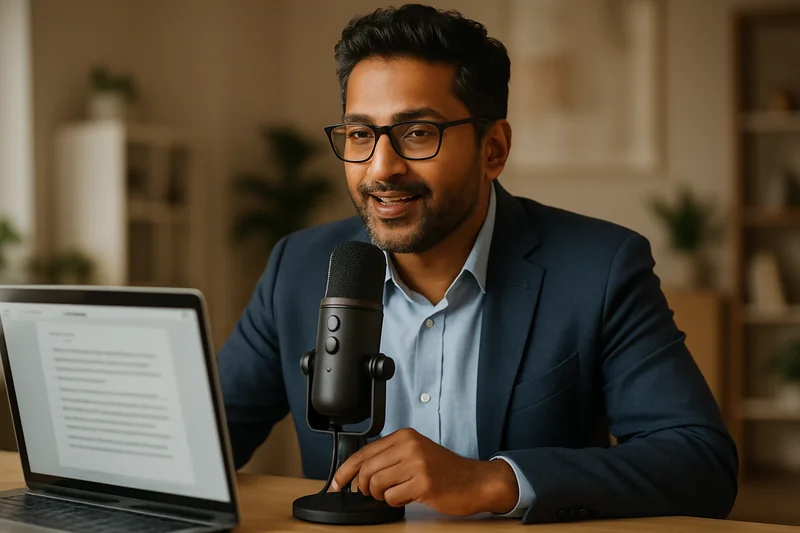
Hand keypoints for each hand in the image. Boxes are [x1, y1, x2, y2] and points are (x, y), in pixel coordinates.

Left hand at [330, 428, 518, 515]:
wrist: (475, 481)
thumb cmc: (445, 470)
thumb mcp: (416, 453)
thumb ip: (390, 457)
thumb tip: (356, 473)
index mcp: (404, 436)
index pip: (363, 452)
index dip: (345, 470)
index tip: (336, 483)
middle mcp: (409, 446)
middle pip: (366, 470)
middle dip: (363, 487)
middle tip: (371, 493)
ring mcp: (417, 464)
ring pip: (375, 485)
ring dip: (380, 495)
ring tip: (394, 493)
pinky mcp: (423, 484)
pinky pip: (391, 498)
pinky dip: (394, 502)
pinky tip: (407, 497)